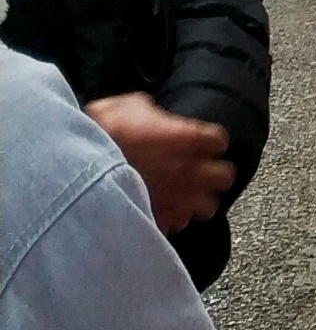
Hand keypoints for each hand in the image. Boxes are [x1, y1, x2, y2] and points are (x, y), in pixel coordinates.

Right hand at [86, 94, 234, 231]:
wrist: (76, 170)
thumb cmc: (101, 133)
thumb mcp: (127, 106)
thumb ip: (153, 113)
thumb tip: (154, 117)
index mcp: (189, 138)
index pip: (219, 141)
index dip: (207, 141)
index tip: (196, 143)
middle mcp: (193, 171)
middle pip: (224, 177)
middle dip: (212, 174)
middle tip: (196, 171)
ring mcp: (180, 200)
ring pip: (208, 207)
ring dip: (196, 200)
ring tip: (181, 195)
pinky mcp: (164, 221)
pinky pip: (179, 223)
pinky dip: (172, 217)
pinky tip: (159, 208)